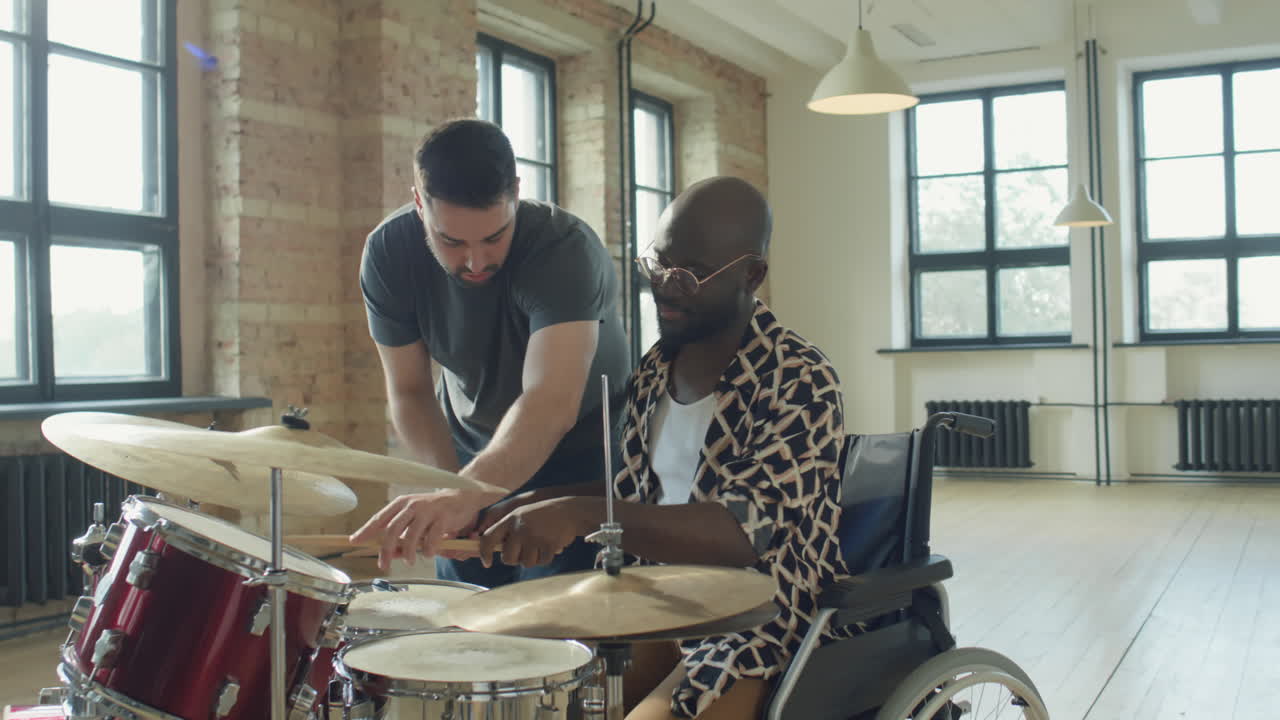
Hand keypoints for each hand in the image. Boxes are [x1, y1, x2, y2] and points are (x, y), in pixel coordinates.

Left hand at [350, 488, 503, 570]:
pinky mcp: (443, 517)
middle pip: (392, 530)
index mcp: (402, 504)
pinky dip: (428, 550)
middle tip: (383, 565)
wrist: (461, 497)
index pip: (380, 518)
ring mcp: (428, 510)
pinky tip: (429, 554)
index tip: (354, 541)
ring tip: (410, 561)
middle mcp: (412, 505)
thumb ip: (402, 536)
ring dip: (409, 552)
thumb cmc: (434, 512)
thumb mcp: (415, 521)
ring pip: (411, 536)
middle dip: (386, 550)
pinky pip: (432, 538)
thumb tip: (388, 554)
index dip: (366, 530)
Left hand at [479, 497, 595, 568]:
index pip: (488, 538)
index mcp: (510, 519)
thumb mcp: (521, 515)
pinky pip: (541, 562)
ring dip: (533, 558)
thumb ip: (506, 530)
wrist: (569, 511)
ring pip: (525, 563)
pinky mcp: (548, 545)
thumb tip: (492, 550)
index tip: (487, 563)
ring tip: (539, 544)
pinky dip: (545, 558)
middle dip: (515, 558)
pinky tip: (549, 545)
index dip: (484, 553)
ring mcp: (534, 536)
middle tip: (525, 550)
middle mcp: (520, 528)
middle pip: (508, 558)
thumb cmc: (542, 515)